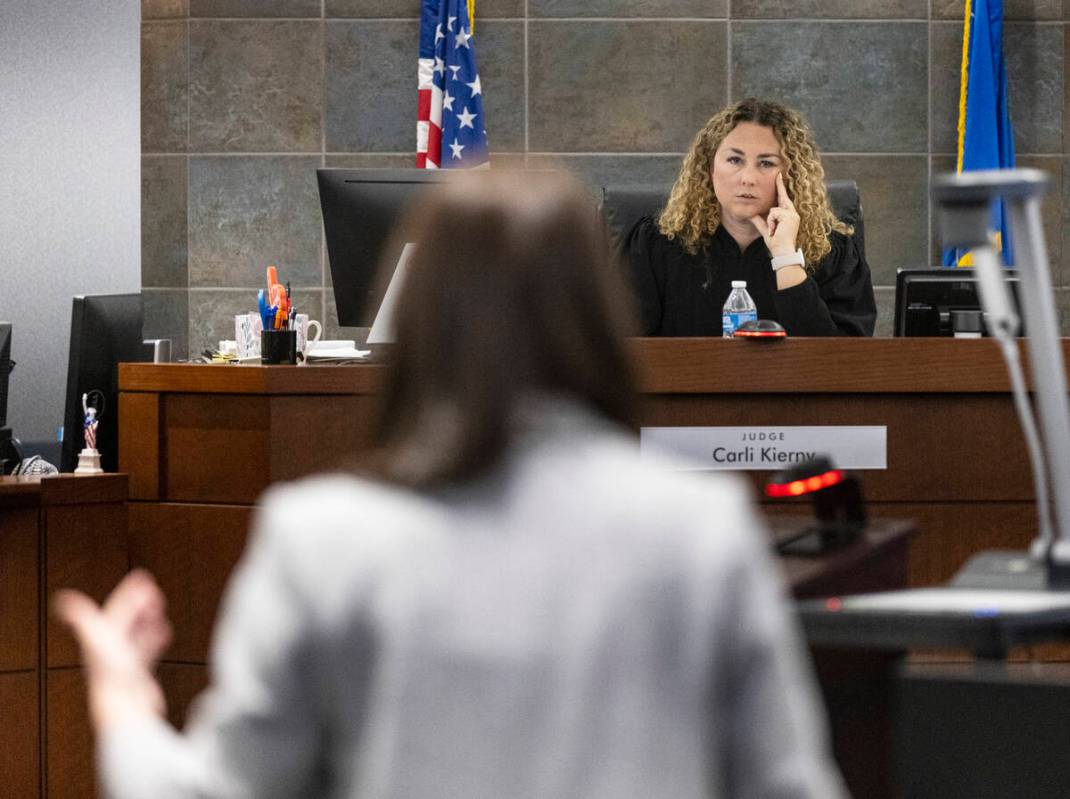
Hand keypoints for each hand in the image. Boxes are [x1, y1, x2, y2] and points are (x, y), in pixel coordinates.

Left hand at [54, 569, 171, 729]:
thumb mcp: (96, 639)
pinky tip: (162, 633)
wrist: (125, 706)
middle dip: (139, 603)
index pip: (116, 607)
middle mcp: (111, 647)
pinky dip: (156, 638)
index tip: (141, 577)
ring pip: (138, 633)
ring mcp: (126, 659)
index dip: (129, 592)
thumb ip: (82, 617)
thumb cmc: (110, 676)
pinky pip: (148, 650)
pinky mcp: (139, 672)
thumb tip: (63, 598)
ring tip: (157, 609)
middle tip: (151, 590)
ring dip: (148, 619)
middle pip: (127, 618)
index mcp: (101, 637)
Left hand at [750, 172, 800, 256]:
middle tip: (778, 172)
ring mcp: (792, 215)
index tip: (779, 177)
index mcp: (788, 216)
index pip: (783, 199)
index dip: (780, 189)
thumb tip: (751, 215)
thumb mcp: (766, 230)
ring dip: (770, 221)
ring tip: (773, 230)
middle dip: (780, 185)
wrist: (782, 251)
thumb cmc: (776, 243)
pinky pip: (774, 213)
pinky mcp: (790, 216)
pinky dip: (771, 222)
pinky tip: (774, 229)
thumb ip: (759, 222)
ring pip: (774, 209)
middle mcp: (792, 213)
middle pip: (782, 198)